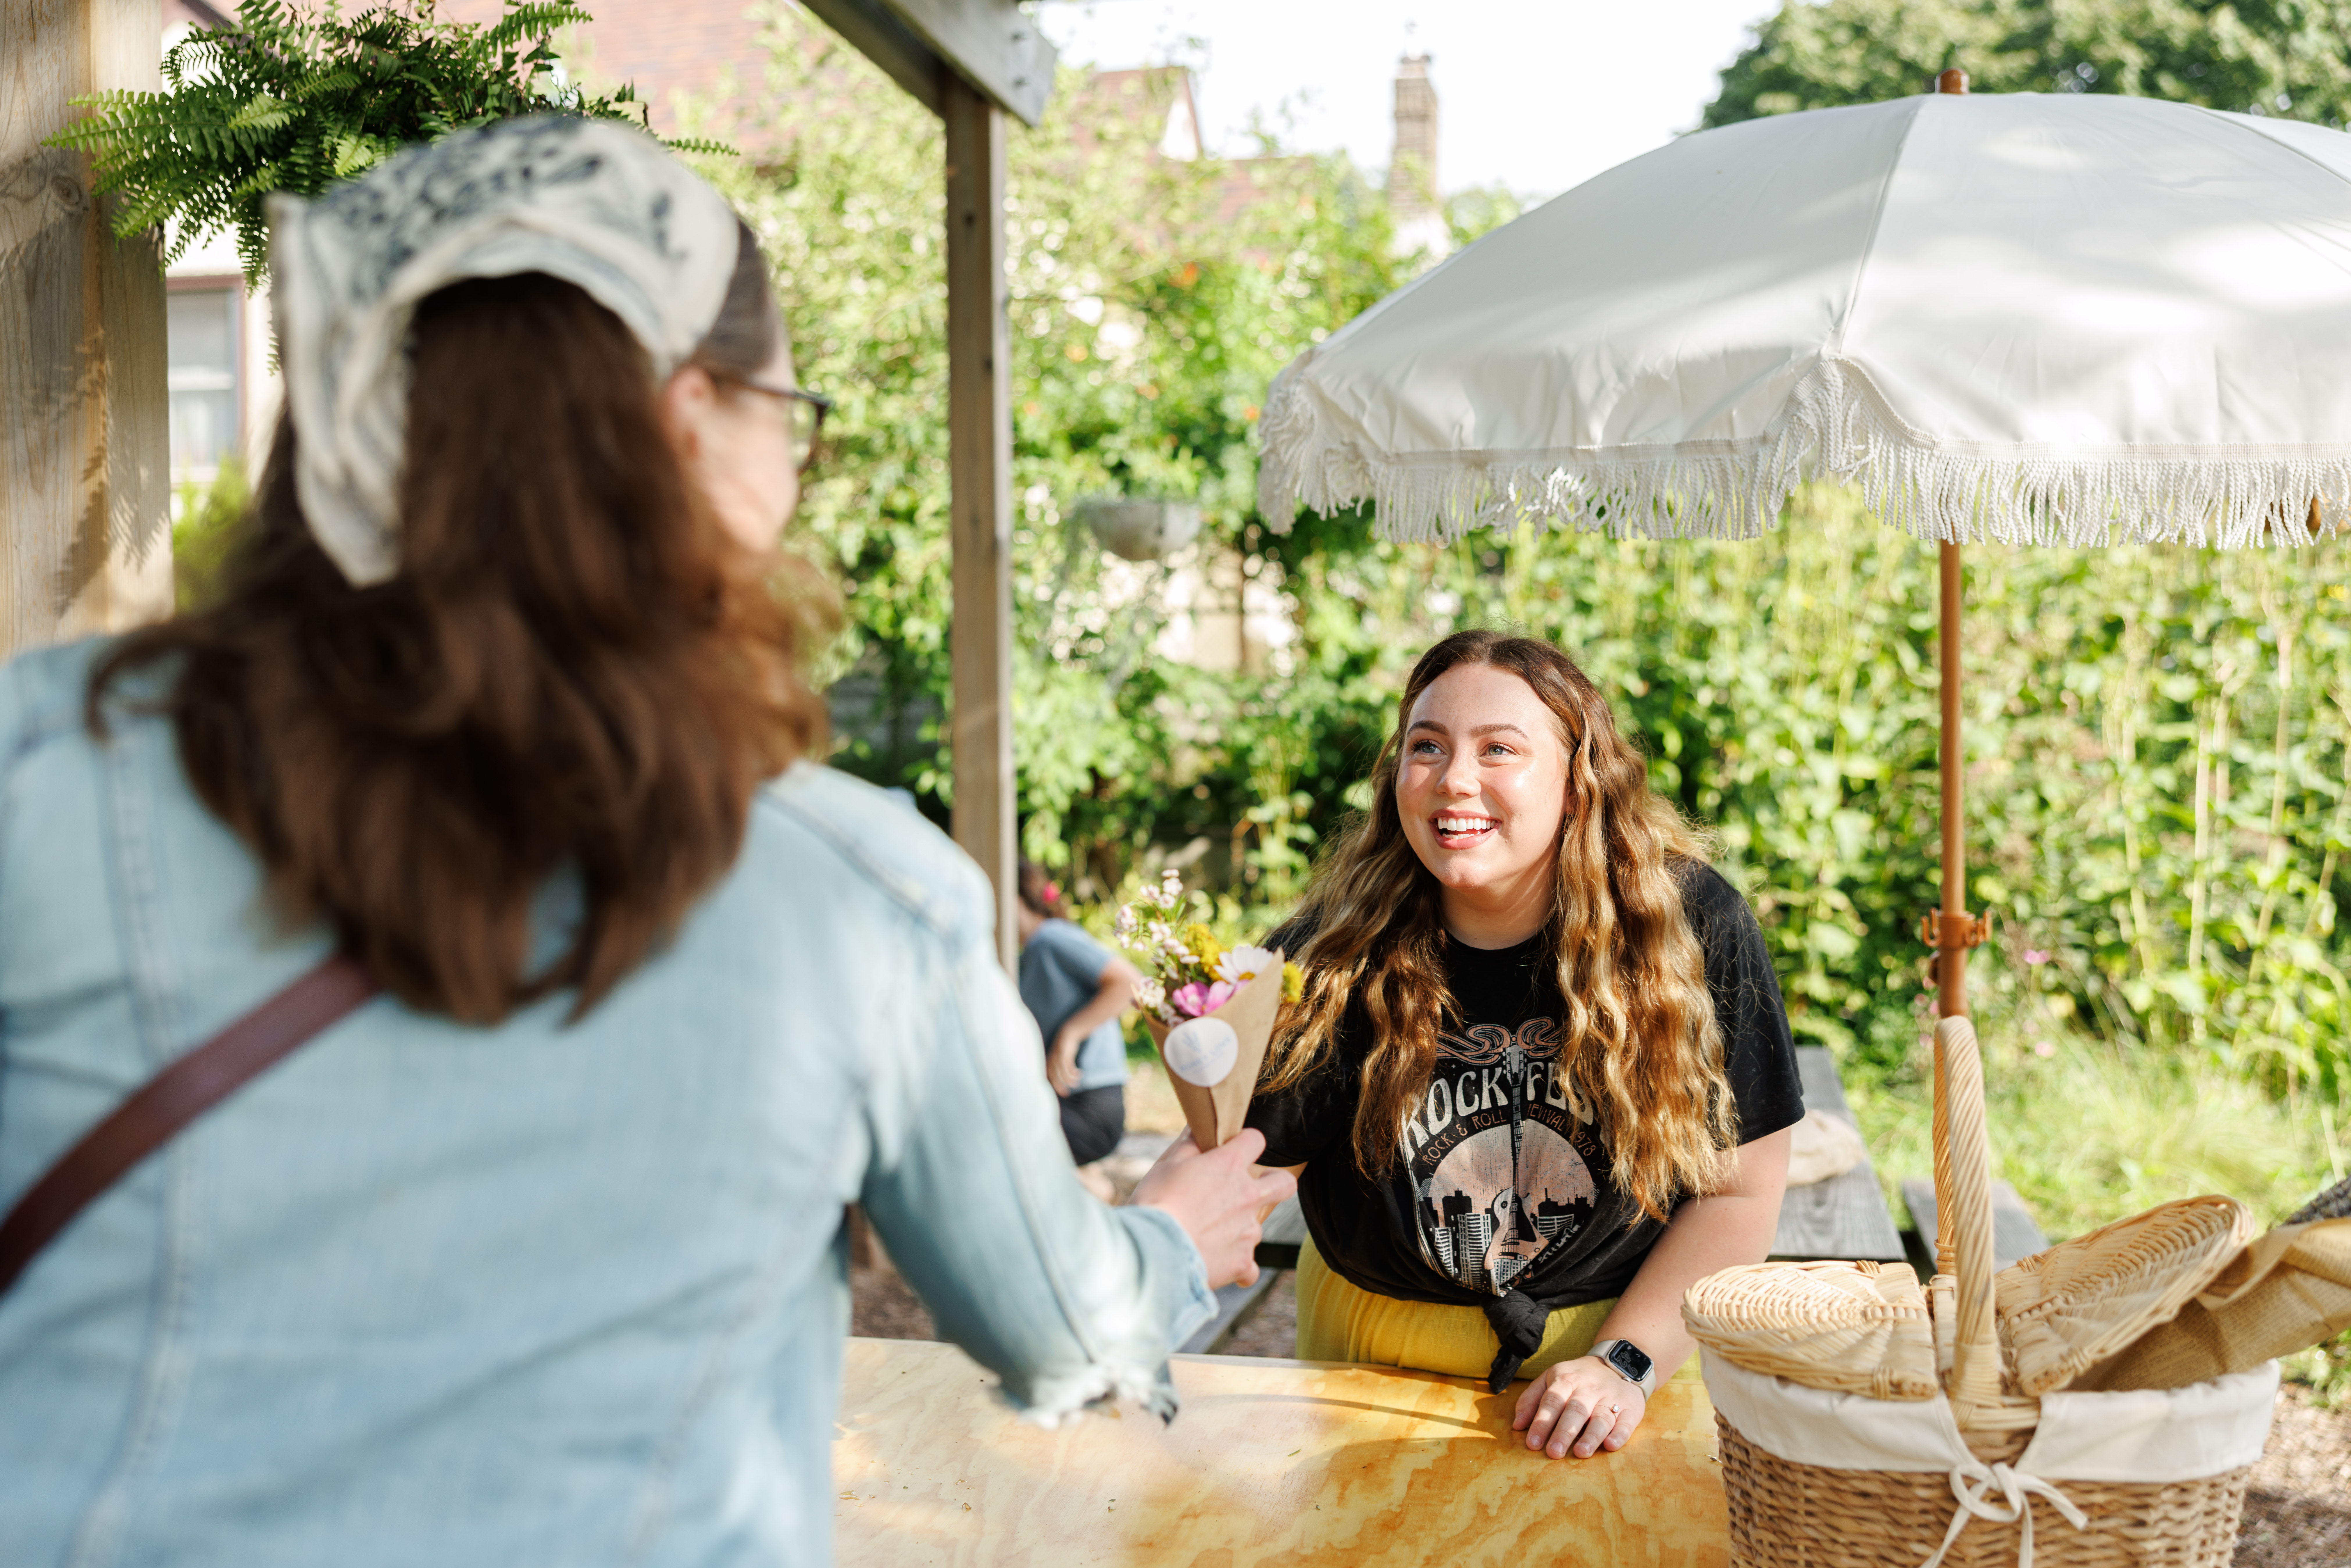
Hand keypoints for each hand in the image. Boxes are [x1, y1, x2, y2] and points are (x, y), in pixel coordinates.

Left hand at [1047, 1030, 1081, 1094]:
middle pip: (1054, 1076)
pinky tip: (1079, 1074)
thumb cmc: (1064, 1049)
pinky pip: (1068, 1065)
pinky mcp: (1065, 1053)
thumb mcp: (1060, 1058)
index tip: (1060, 1093)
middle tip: (1066, 1094)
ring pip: (1062, 1072)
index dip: (1053, 1086)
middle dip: (1060, 1086)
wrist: (1068, 1034)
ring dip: (1069, 1079)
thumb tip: (1061, 1080)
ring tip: (1076, 1084)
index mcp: (1049, 1063)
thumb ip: (1059, 1068)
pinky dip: (1073, 1072)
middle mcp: (1052, 1060)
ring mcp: (1058, 1057)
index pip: (1048, 1077)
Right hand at [1130, 1128, 1296, 1289]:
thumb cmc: (1156, 1201)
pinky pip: (1249, 1269)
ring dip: (1239, 1229)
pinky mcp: (1242, 1262)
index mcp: (1229, 1165)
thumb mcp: (1167, 1163)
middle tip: (1251, 1190)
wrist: (1153, 1250)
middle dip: (1275, 1183)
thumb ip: (1190, 1143)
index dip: (1245, 1142)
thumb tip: (1199, 1125)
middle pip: (1284, 1183)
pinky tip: (1221, 1264)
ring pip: (1256, 1227)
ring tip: (1208, 1236)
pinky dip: (1238, 1267)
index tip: (1232, 1150)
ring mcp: (1248, 1231)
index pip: (1255, 1140)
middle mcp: (1247, 1196)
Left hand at [1513, 1355, 1645, 1459]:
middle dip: (1563, 1432)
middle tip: (1553, 1452)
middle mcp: (1588, 1388)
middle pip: (1575, 1410)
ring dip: (1591, 1436)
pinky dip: (1620, 1434)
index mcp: (1565, 1380)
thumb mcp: (1550, 1379)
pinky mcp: (1631, 1408)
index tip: (1532, 1443)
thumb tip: (1517, 1425)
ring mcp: (1611, 1398)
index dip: (1541, 1422)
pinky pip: (1626, 1422)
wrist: (1618, 1363)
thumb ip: (1531, 1399)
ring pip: (1601, 1417)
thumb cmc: (1577, 1379)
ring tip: (1581, 1452)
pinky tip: (1611, 1445)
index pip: (1551, 1401)